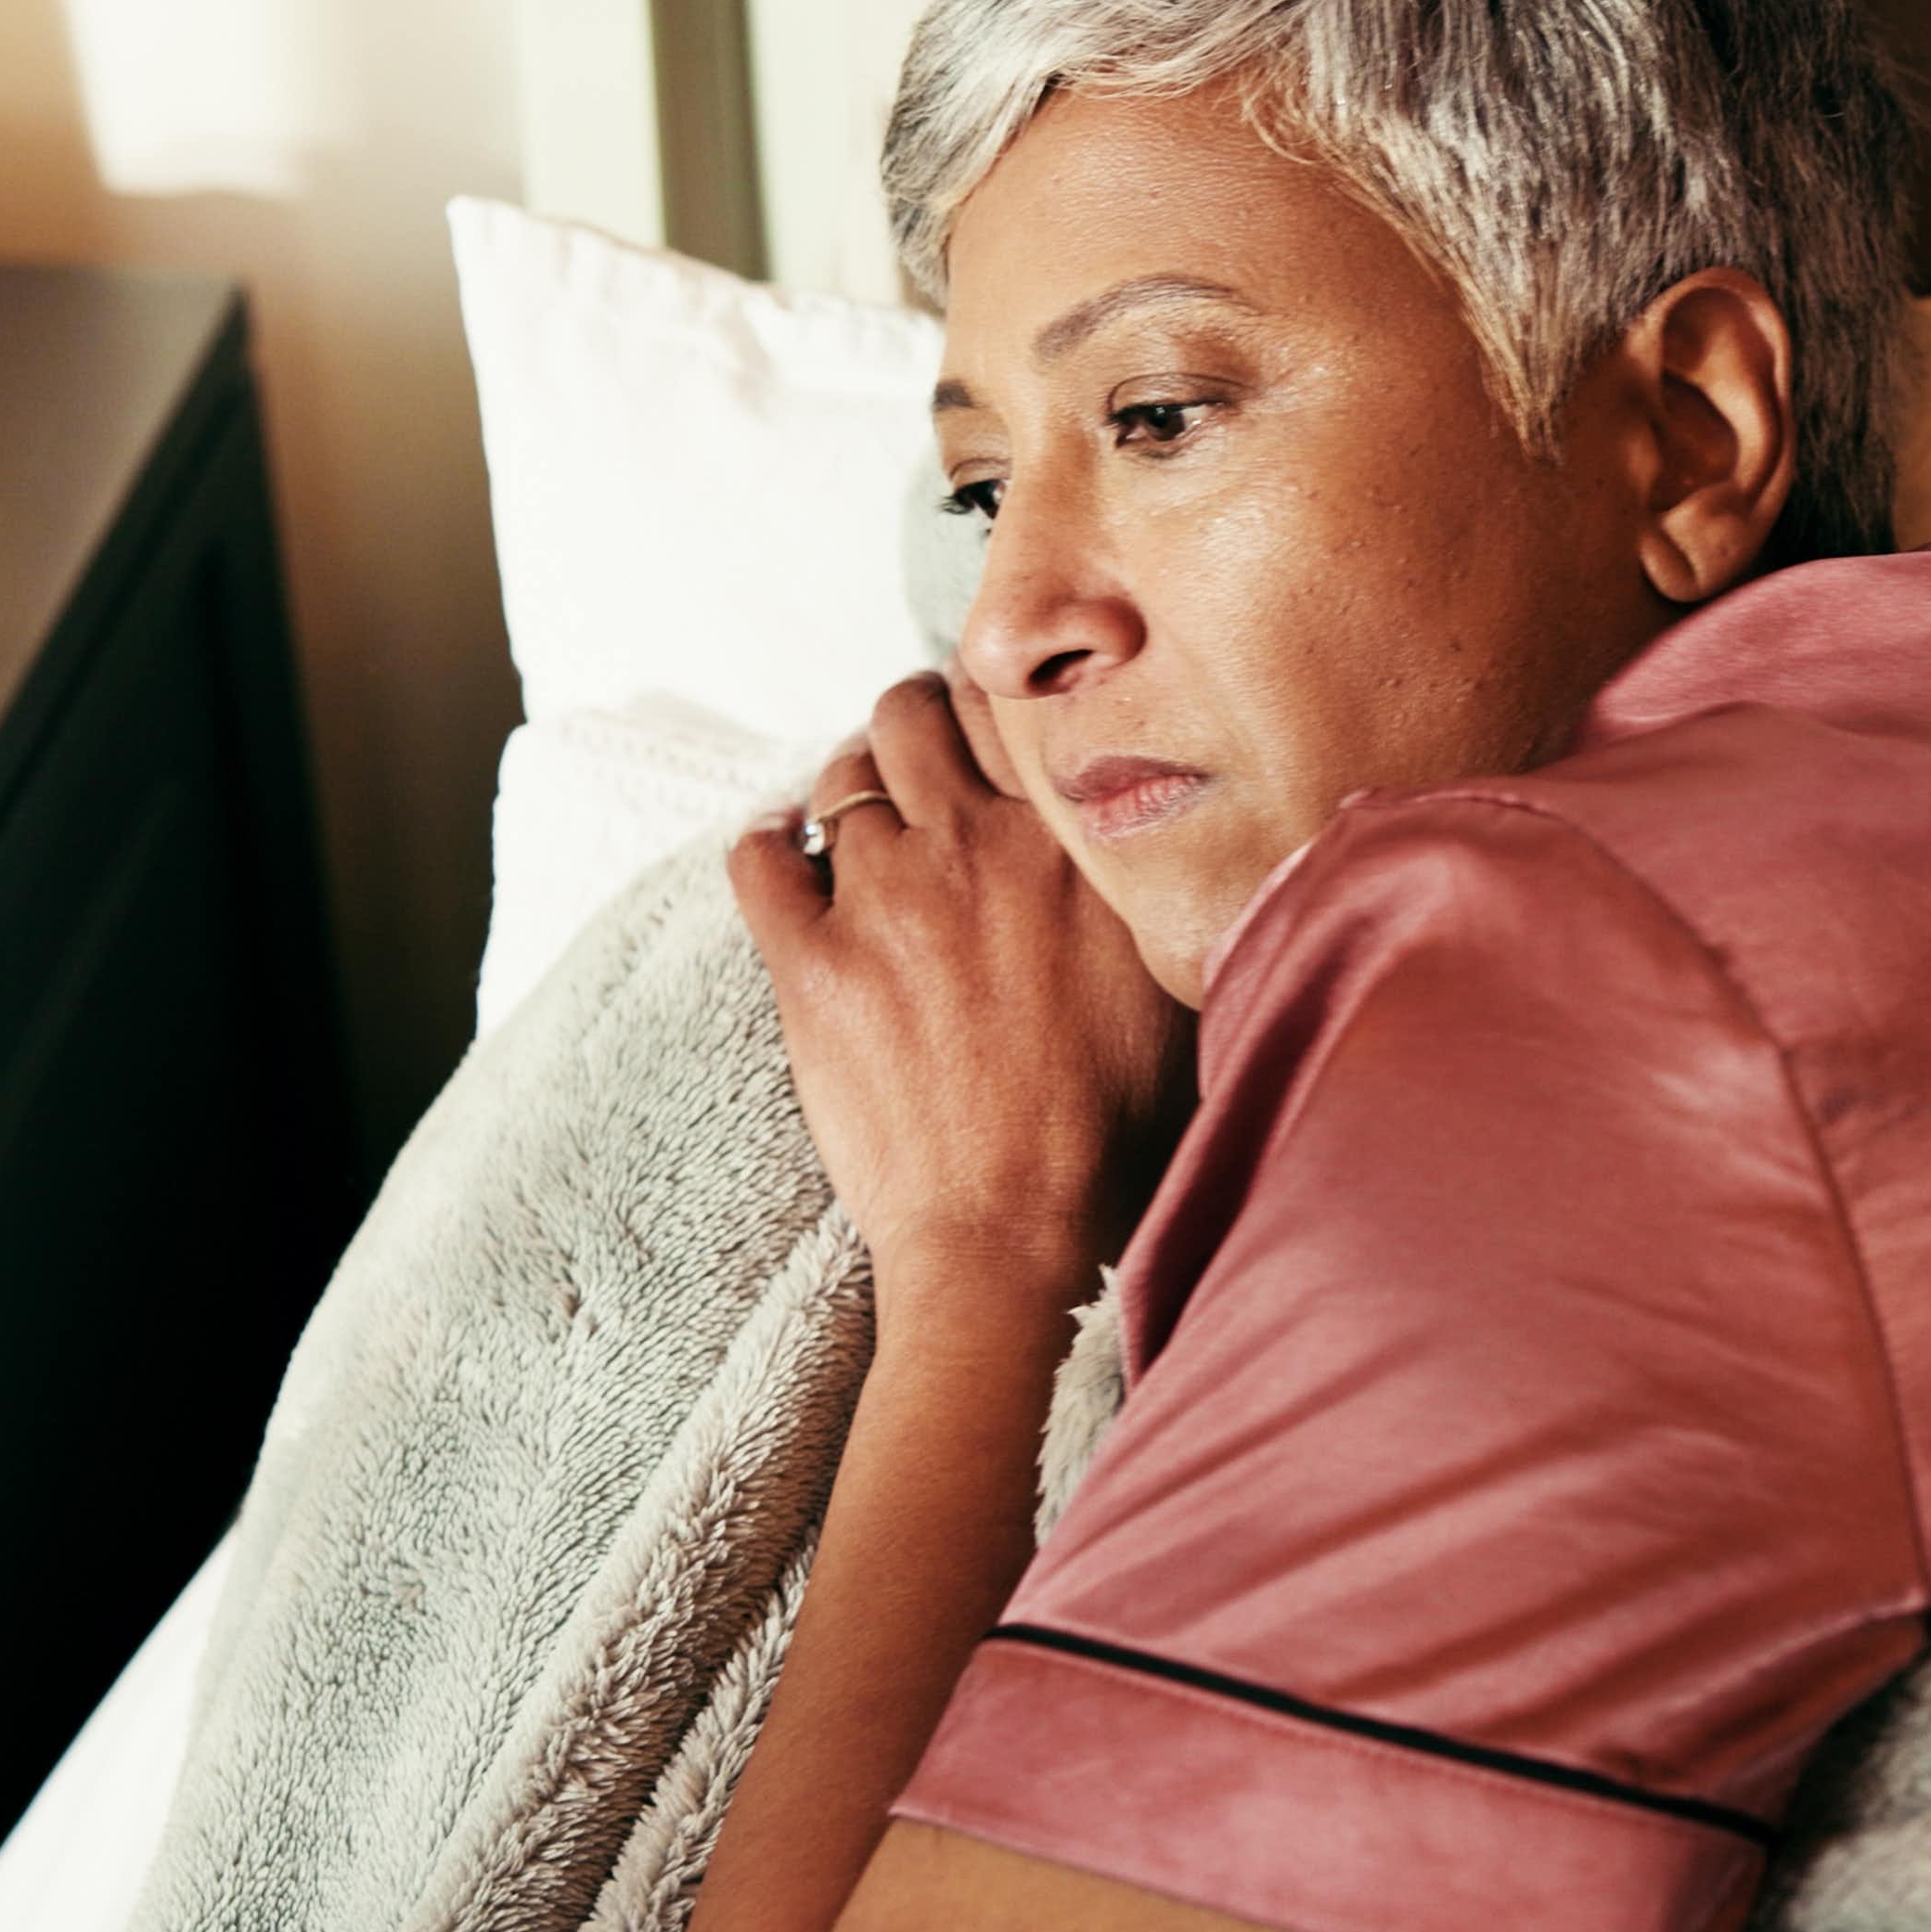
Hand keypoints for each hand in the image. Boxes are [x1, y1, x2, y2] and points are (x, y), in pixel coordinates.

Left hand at [727, 665, 1194, 1310]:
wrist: (1017, 1234)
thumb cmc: (1114, 1127)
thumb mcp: (1170, 978)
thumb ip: (1152, 883)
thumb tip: (1159, 828)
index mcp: (1067, 841)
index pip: (1010, 704)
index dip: (993, 697)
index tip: (990, 716)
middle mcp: (971, 845)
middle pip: (912, 713)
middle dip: (912, 718)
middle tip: (921, 752)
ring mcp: (882, 900)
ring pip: (842, 777)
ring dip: (853, 784)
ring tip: (865, 814)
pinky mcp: (810, 965)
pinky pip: (759, 857)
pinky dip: (767, 840)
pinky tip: (782, 847)